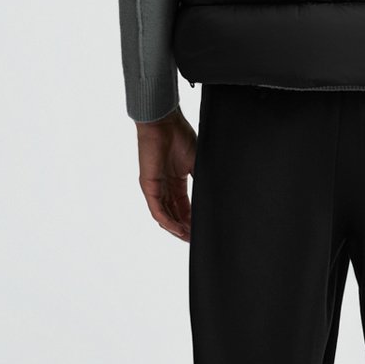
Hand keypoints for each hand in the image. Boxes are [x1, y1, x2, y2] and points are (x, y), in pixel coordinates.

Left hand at [135, 106, 196, 241]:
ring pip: (165, 216)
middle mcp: (164, 187)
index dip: (192, 221)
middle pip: (174, 215)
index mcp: (175, 182)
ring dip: (176, 229)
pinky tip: (178, 229)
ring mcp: (155, 188)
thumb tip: (215, 195)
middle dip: (185, 229)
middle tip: (196, 240)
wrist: (164, 123)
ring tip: (189, 239)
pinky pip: (157, 210)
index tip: (202, 231)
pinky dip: (168, 222)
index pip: (184, 207)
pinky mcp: (149, 186)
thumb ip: (202, 180)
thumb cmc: (179, 136)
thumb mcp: (196, 163)